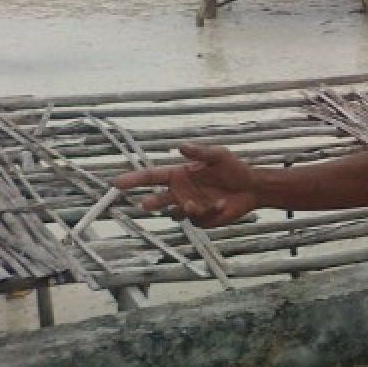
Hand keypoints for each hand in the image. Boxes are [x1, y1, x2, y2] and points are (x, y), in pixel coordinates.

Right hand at [114, 143, 258, 227]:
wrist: (251, 188)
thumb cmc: (233, 168)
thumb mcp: (218, 156)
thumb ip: (200, 153)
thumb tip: (181, 147)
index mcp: (179, 175)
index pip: (151, 177)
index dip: (133, 179)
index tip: (115, 183)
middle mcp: (180, 192)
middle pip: (157, 199)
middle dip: (150, 202)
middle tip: (146, 204)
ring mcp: (189, 207)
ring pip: (176, 213)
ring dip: (185, 209)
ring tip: (195, 203)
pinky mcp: (201, 219)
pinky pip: (198, 219)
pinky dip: (210, 211)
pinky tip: (222, 203)